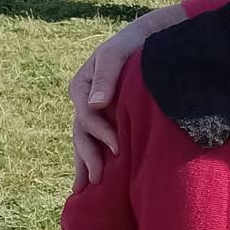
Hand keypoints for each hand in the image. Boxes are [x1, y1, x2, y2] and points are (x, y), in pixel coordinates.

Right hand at [70, 1, 188, 182]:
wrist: (148, 39)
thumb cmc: (132, 45)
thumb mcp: (116, 54)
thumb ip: (106, 76)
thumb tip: (95, 104)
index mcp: (82, 86)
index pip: (86, 116)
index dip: (99, 133)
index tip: (116, 147)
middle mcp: (85, 101)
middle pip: (81, 134)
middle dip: (87, 158)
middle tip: (96, 180)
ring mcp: (95, 112)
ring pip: (84, 141)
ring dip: (84, 164)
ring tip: (85, 189)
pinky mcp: (108, 119)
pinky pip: (96, 141)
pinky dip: (93, 159)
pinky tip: (92, 181)